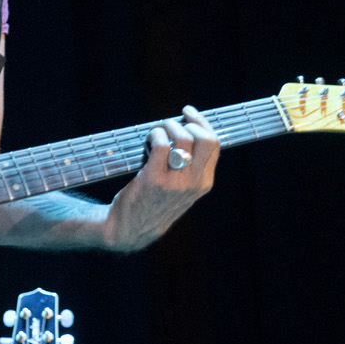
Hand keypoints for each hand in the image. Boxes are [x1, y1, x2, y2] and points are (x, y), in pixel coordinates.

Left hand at [104, 105, 218, 251]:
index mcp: (204, 183)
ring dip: (167, 126)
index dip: (201, 122)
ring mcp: (175, 182)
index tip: (188, 113)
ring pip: (183, 137)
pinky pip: (160, 144)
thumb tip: (186, 126)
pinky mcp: (154, 179)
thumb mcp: (181, 188)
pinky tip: (146, 142)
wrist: (130, 230)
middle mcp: (194, 183)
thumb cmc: (154, 202)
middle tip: (169, 124)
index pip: (214, 143)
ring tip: (155, 133)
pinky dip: (153, 135)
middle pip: (204, 138)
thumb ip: (190, 165)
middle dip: (187, 122)